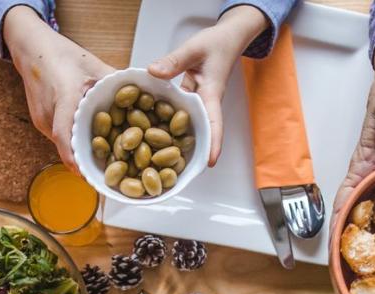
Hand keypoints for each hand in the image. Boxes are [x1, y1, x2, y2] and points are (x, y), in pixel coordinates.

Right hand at [3, 6, 113, 169]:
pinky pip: (59, 137)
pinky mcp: (40, 122)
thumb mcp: (94, 64)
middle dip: (87, 161)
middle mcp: (48, 113)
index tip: (87, 174)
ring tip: (103, 161)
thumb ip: (117, 82)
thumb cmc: (61, 54)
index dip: (75, 157)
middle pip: (68, 146)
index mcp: (63, 97)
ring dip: (82, 152)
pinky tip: (90, 142)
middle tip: (107, 174)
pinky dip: (74, 142)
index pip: (64, 134)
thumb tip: (145, 94)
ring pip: (64, 144)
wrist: (32, 49)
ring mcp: (41, 120)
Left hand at [148, 5, 269, 165]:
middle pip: (199, 133)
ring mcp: (195, 104)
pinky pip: (176, 115)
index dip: (213, 143)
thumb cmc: (217, 43)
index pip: (214, 123)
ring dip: (174, 141)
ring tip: (158, 162)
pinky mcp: (187, 100)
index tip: (210, 161)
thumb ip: (174, 61)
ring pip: (187, 127)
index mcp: (211, 95)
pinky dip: (164, 122)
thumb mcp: (194, 49)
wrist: (226, 39)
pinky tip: (147, 131)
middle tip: (175, 173)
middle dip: (190, 153)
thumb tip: (152, 72)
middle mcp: (204, 104)